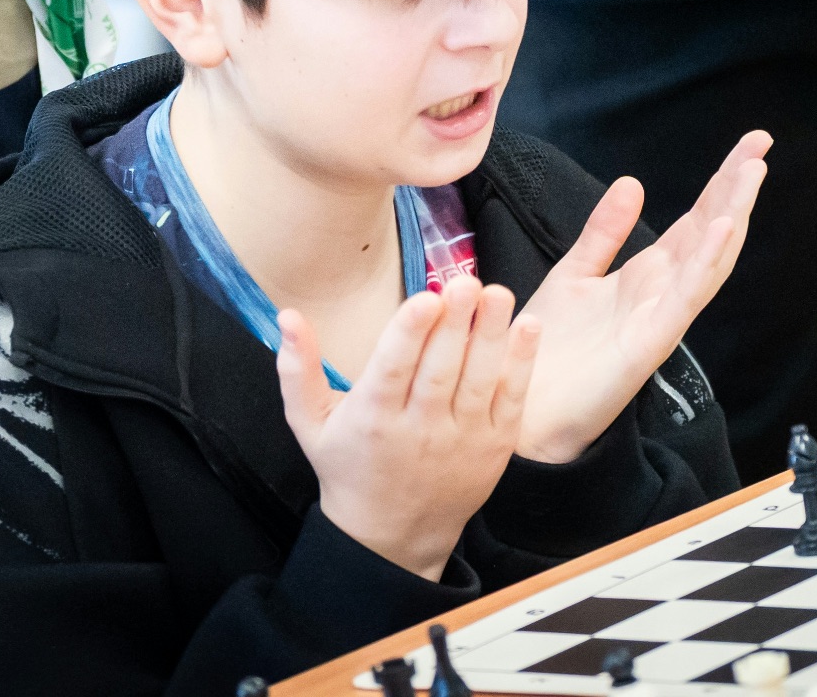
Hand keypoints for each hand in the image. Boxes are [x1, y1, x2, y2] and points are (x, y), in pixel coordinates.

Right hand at [277, 276, 539, 580]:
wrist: (393, 535)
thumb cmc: (349, 467)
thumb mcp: (310, 424)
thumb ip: (297, 370)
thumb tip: (288, 316)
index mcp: (373, 420)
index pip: (393, 370)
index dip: (410, 334)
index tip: (425, 298)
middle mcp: (419, 431)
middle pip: (441, 370)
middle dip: (455, 324)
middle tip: (467, 282)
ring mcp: (461, 439)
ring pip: (479, 380)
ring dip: (493, 335)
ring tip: (498, 294)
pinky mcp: (494, 447)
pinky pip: (511, 400)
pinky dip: (521, 364)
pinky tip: (529, 327)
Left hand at [514, 131, 770, 463]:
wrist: (515, 412)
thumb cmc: (543, 352)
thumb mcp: (573, 276)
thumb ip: (604, 233)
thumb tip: (633, 183)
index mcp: (646, 278)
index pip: (694, 221)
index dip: (720, 182)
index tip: (748, 145)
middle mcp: (661, 295)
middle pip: (710, 232)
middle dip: (736, 188)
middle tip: (761, 143)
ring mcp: (660, 319)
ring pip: (709, 260)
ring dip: (733, 214)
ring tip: (752, 172)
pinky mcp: (649, 344)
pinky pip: (686, 298)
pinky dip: (707, 261)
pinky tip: (725, 227)